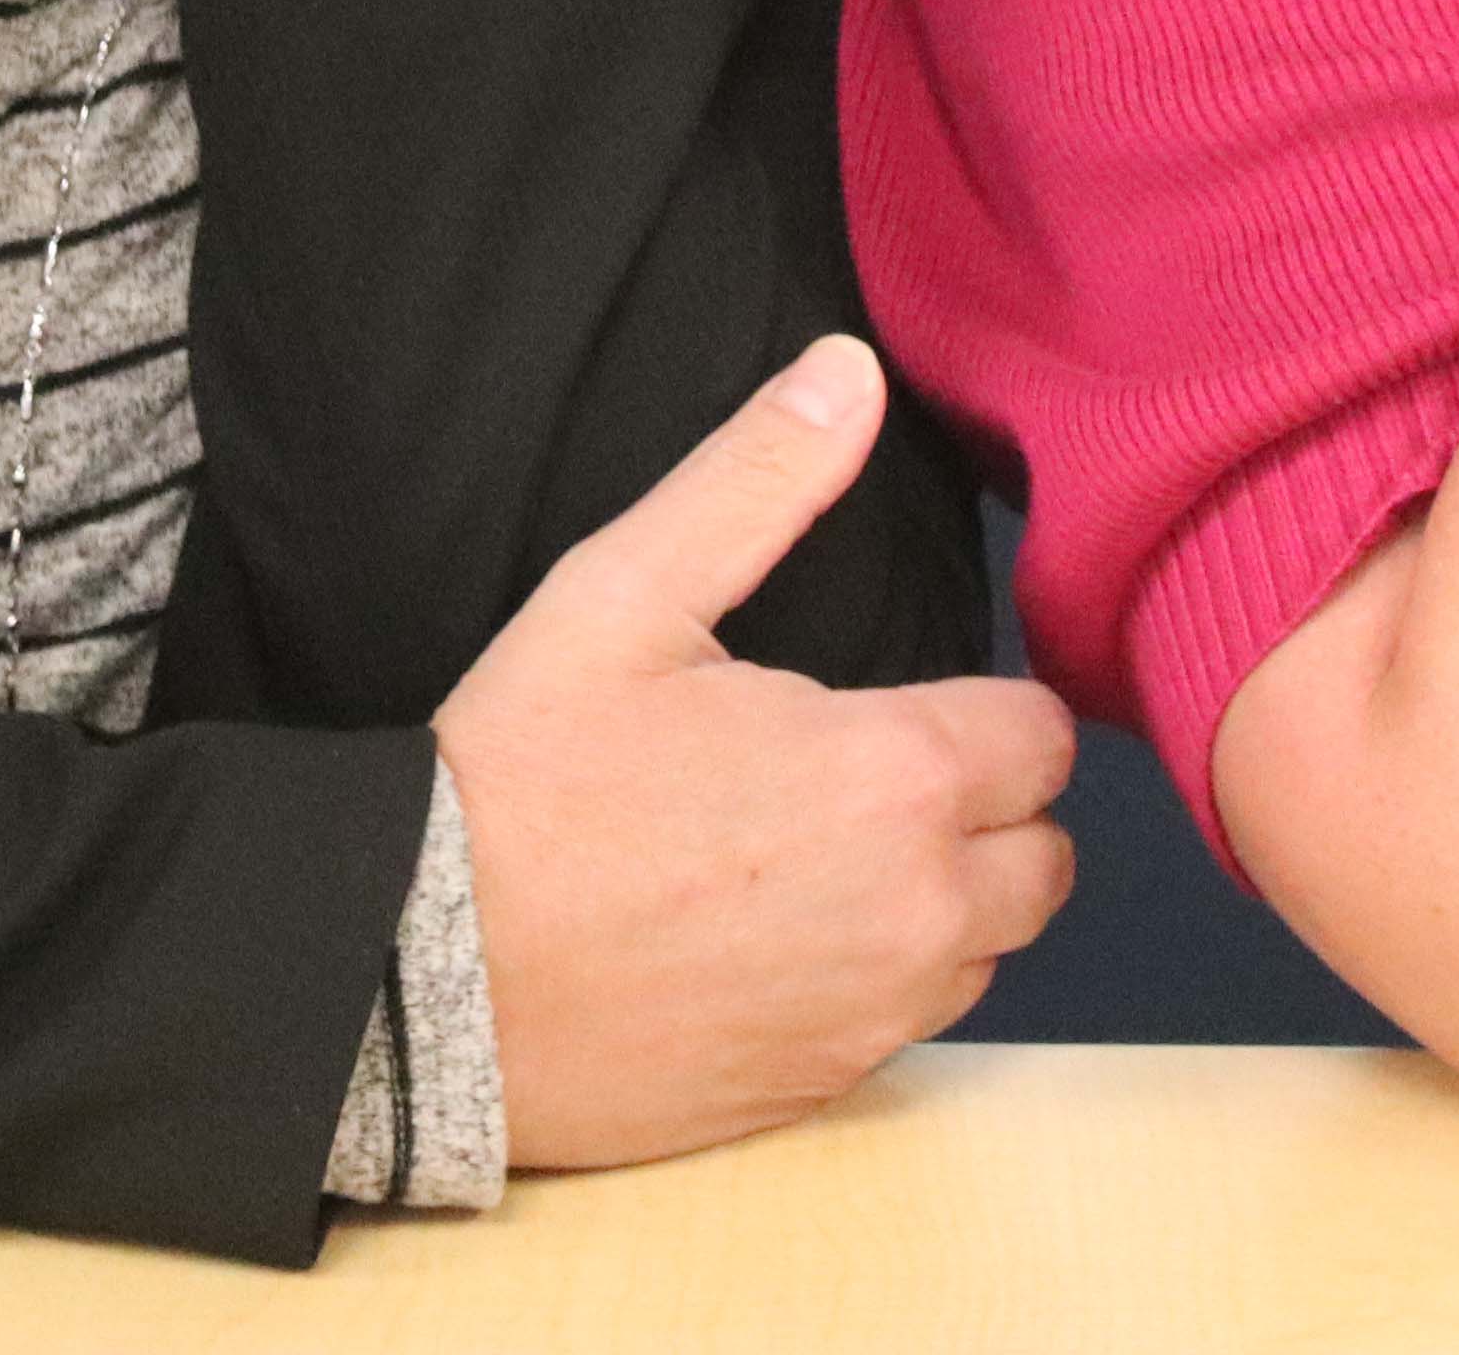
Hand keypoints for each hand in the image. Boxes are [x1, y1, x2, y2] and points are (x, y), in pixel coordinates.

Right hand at [431, 336, 1076, 1169]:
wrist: (414, 980)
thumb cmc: (524, 777)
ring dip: (946, 901)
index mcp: (894, 775)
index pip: (1043, 737)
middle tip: (878, 773)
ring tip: (836, 851)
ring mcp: (870, 1017)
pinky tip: (789, 937)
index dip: (987, 706)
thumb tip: (852, 367)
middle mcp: (916, 910)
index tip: (913, 699)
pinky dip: (879, 982)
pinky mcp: (819, 1091)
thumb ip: (759, 477)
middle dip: (988, 808)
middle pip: (1043, 857)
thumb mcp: (626, 590)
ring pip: (988, 950)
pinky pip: (910, 1028)